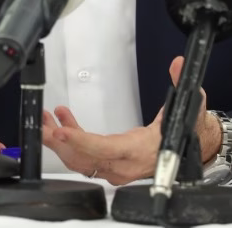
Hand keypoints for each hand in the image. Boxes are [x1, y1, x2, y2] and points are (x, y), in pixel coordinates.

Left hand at [39, 56, 221, 183]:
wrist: (189, 153)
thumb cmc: (184, 134)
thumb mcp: (187, 106)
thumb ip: (181, 83)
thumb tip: (177, 64)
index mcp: (138, 151)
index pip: (104, 149)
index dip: (81, 141)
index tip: (61, 131)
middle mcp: (123, 165)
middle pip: (83, 158)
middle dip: (59, 141)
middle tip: (42, 123)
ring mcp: (114, 169)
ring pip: (80, 160)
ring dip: (60, 140)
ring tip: (46, 120)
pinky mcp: (109, 166)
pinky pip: (84, 157)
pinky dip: (71, 139)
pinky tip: (64, 121)